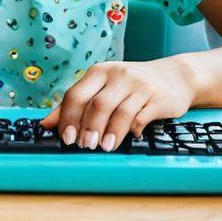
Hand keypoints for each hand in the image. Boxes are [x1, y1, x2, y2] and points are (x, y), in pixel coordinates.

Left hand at [38, 58, 195, 151]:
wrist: (175, 76)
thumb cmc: (131, 86)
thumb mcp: (103, 88)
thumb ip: (76, 104)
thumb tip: (46, 124)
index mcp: (100, 72)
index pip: (77, 94)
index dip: (68, 118)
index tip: (66, 138)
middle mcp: (118, 75)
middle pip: (97, 104)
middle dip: (88, 128)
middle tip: (85, 146)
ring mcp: (139, 85)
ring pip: (119, 112)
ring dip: (109, 133)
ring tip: (104, 147)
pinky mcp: (158, 98)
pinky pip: (141, 116)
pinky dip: (132, 130)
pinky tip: (129, 137)